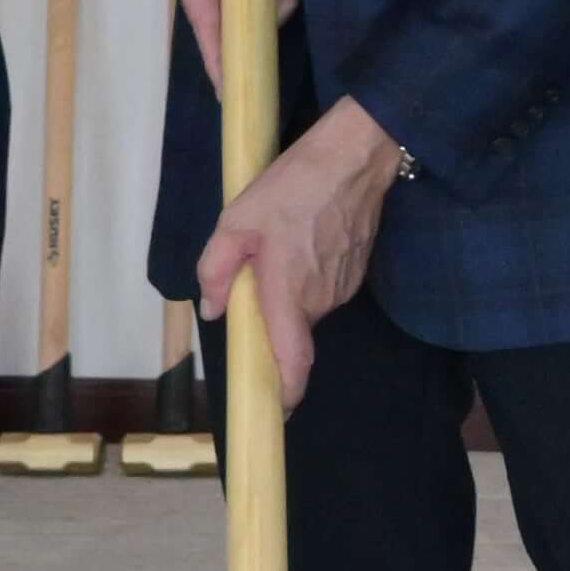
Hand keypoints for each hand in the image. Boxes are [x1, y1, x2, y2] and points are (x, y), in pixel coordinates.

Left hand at [197, 91, 404, 409]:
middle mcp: (320, 302)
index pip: (292, 363)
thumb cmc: (291, 187)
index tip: (273, 412)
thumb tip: (214, 310)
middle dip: (270, 317)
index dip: (284, 395)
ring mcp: (342, 289)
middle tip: (254, 275)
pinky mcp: (355, 272)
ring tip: (280, 246)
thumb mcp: (235, 222)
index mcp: (288, 295)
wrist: (352, 158)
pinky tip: (303, 239)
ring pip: (306, 308)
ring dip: (288, 293)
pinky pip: (323, 289)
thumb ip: (216, 271)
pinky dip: (307, 278)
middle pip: (291, 331)